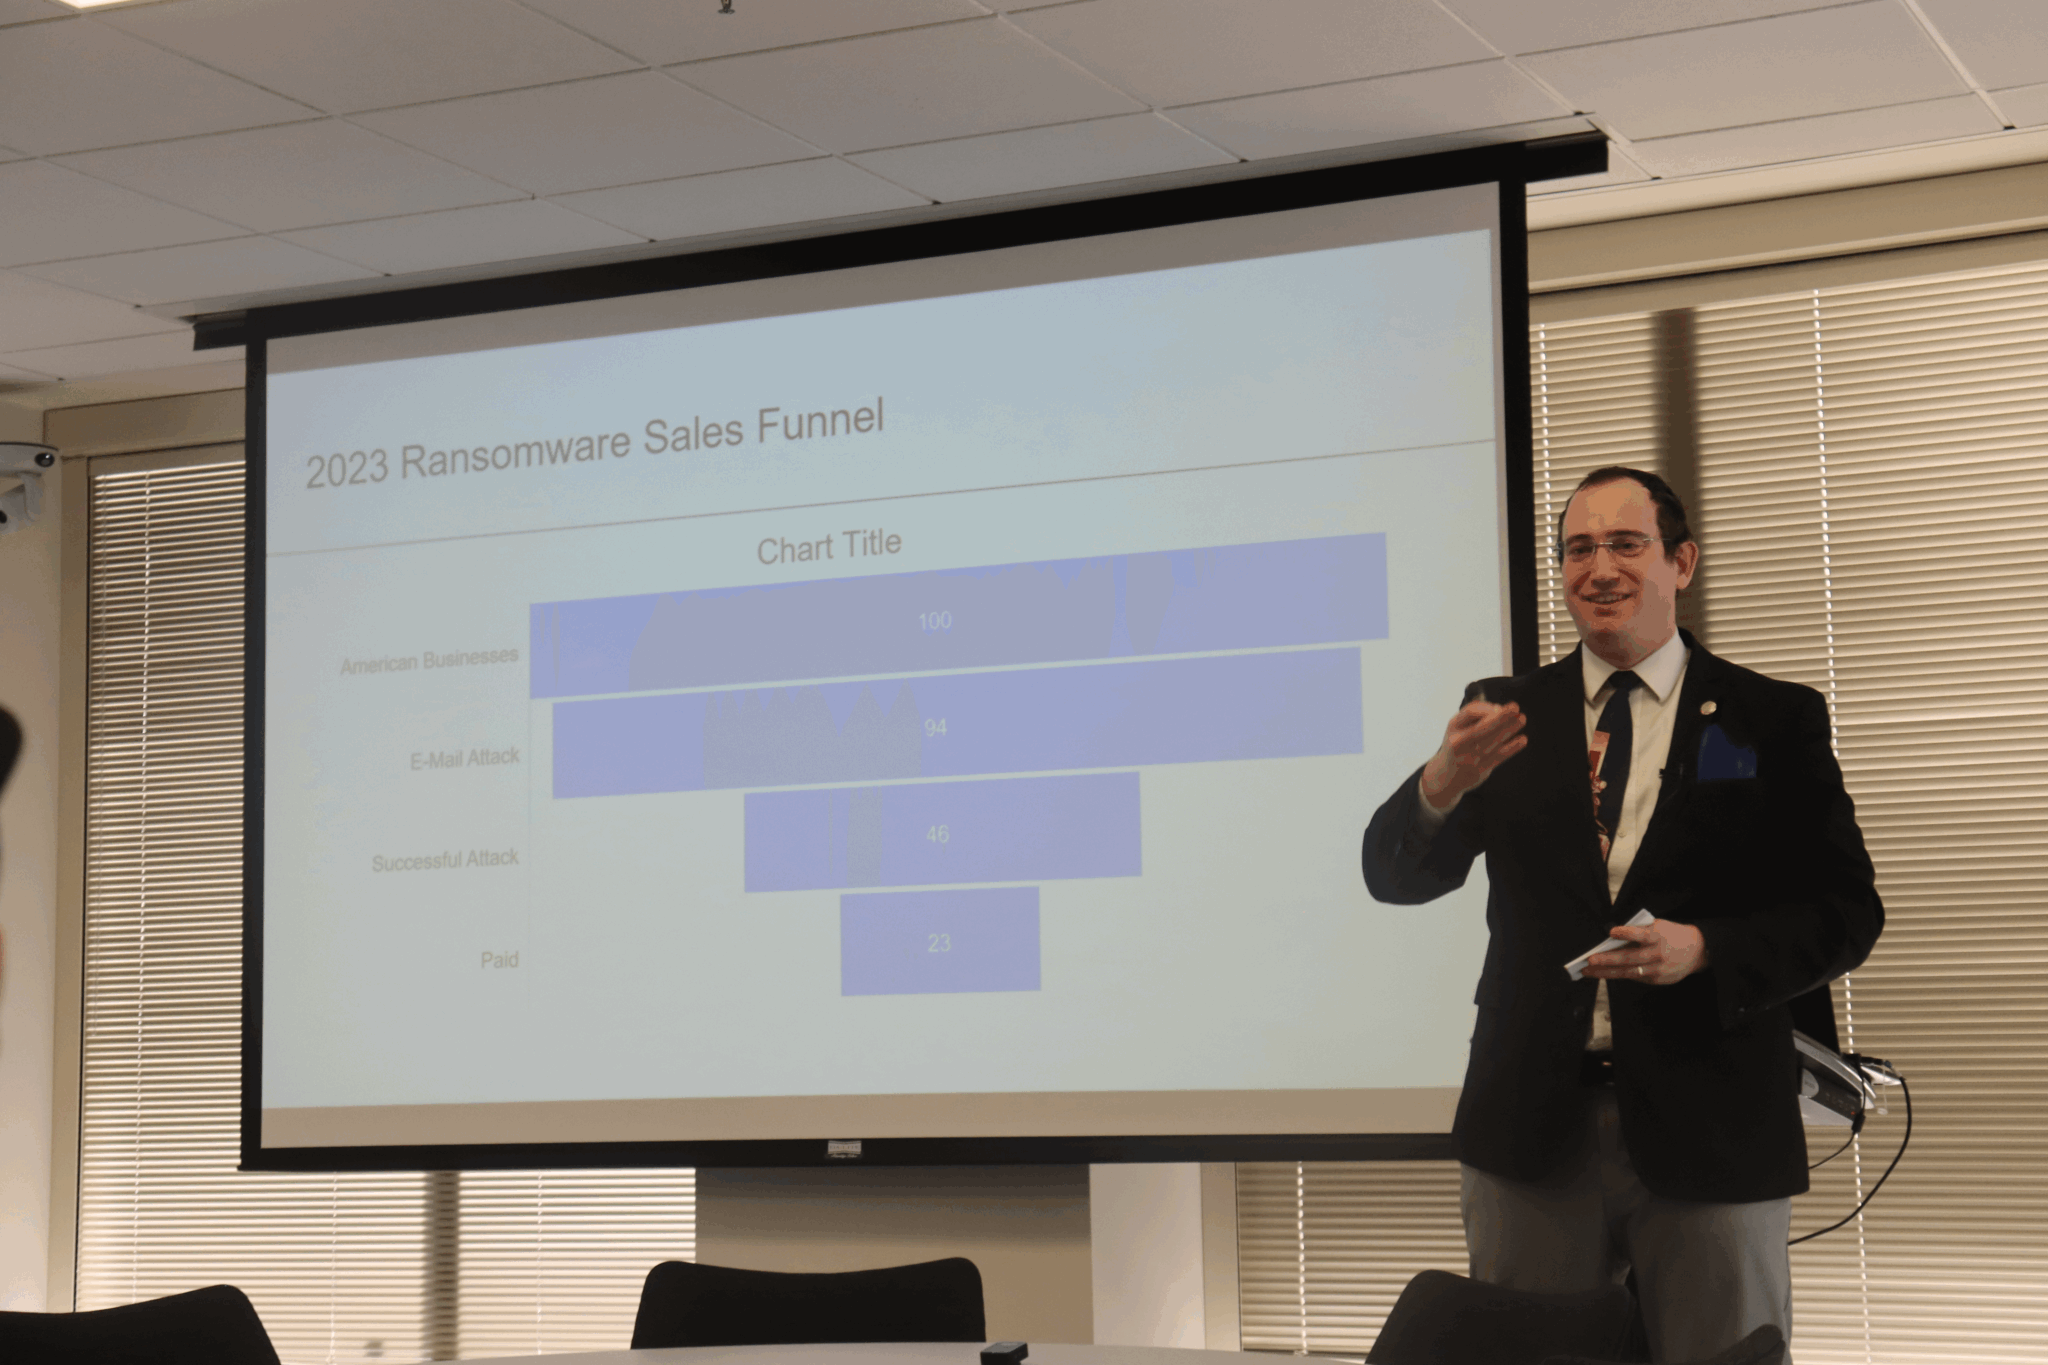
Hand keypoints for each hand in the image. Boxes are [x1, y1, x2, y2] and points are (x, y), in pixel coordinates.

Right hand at [1419, 700, 1526, 810]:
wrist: (1445, 777)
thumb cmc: (1457, 746)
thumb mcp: (1457, 728)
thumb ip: (1475, 717)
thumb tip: (1500, 710)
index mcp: (1452, 727)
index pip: (1469, 713)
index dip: (1486, 708)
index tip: (1499, 707)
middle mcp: (1458, 742)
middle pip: (1481, 728)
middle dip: (1500, 717)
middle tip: (1515, 707)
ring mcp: (1468, 758)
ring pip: (1492, 741)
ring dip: (1509, 729)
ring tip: (1522, 719)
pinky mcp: (1479, 770)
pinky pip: (1498, 757)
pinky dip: (1511, 747)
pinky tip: (1522, 739)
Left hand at [1585, 920, 1709, 985]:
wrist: (1698, 951)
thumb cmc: (1673, 935)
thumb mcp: (1660, 926)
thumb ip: (1640, 930)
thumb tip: (1614, 936)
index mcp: (1660, 937)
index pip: (1642, 935)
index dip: (1627, 933)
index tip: (1611, 932)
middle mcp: (1659, 954)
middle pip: (1631, 958)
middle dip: (1608, 960)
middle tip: (1590, 961)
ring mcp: (1658, 969)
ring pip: (1629, 972)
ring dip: (1607, 972)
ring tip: (1590, 971)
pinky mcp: (1658, 979)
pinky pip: (1635, 977)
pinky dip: (1620, 974)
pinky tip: (1606, 973)